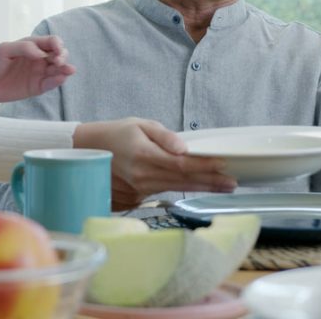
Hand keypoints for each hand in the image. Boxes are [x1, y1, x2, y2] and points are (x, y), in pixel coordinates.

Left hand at [0, 36, 75, 106]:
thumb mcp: (4, 50)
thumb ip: (23, 47)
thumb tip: (42, 53)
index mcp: (32, 46)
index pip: (50, 42)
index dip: (57, 44)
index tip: (57, 49)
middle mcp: (39, 58)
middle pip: (59, 54)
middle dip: (62, 56)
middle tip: (58, 61)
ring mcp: (39, 73)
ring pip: (58, 69)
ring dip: (65, 68)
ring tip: (68, 70)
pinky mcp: (37, 87)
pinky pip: (51, 83)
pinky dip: (58, 81)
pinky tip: (61, 78)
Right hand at [73, 118, 237, 210]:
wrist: (87, 151)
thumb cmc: (116, 134)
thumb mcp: (141, 125)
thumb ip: (165, 136)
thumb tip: (185, 148)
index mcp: (145, 156)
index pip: (183, 165)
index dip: (205, 167)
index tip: (224, 166)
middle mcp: (143, 176)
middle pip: (184, 181)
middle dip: (210, 182)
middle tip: (232, 183)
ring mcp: (140, 188)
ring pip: (177, 189)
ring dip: (201, 187)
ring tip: (223, 186)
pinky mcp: (138, 195)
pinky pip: (165, 192)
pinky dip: (184, 188)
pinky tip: (200, 186)